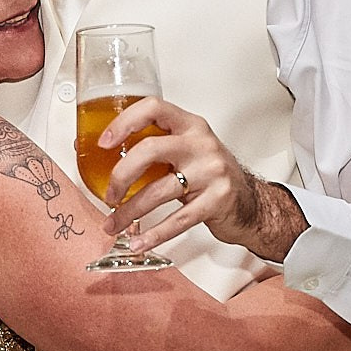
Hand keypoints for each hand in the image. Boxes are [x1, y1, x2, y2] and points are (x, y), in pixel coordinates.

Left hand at [100, 97, 302, 258]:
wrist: (250, 201)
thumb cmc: (210, 174)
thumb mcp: (185, 150)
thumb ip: (152, 146)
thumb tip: (100, 152)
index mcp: (189, 125)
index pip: (153, 108)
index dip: (124, 122)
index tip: (104, 142)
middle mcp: (200, 144)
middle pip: (150, 149)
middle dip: (120, 175)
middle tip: (109, 194)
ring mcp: (211, 172)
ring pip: (158, 191)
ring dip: (129, 212)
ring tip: (114, 223)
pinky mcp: (216, 201)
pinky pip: (177, 220)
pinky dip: (153, 234)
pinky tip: (139, 241)